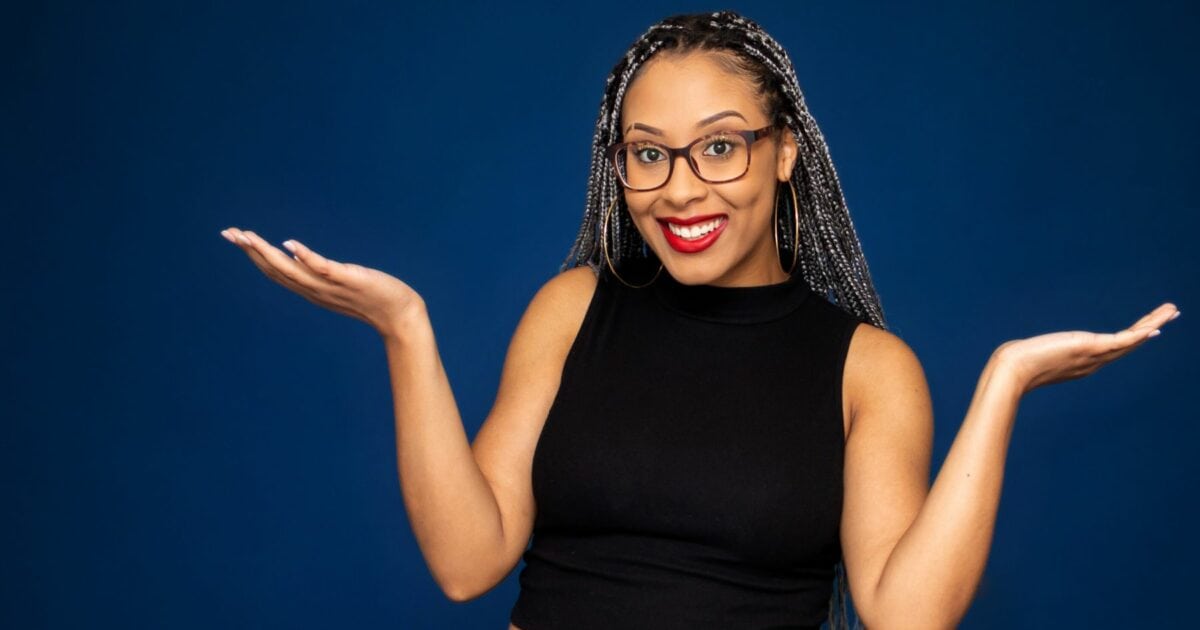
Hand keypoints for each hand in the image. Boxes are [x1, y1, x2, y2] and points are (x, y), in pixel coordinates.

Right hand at [220, 227, 425, 337]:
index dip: (254, 255)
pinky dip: (305, 257)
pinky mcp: (349, 279)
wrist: (400, 316)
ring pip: (292, 270)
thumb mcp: (339, 284)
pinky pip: (323, 268)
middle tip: (229, 233)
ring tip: (248, 237)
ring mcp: (331, 286)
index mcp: (312, 290)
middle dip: (251, 251)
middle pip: (276, 270)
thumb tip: (299, 256)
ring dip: (268, 253)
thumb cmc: (373, 298)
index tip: (236, 237)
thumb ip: (319, 274)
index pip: (276, 272)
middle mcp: (316, 290)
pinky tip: (290, 243)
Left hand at [994, 302, 1180, 394]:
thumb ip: (1030, 353)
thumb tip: (1013, 350)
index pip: (1112, 350)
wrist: (1011, 371)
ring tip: (1172, 311)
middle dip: (1149, 330)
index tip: (1145, 331)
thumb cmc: (1013, 364)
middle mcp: (1092, 363)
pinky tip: (1156, 325)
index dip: (1131, 340)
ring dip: (1153, 324)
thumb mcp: (1029, 355)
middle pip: (1128, 345)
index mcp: (1081, 364)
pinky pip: (1123, 340)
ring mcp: (1093, 356)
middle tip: (1169, 317)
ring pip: (1131, 340)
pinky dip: (1141, 332)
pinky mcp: (1090, 347)